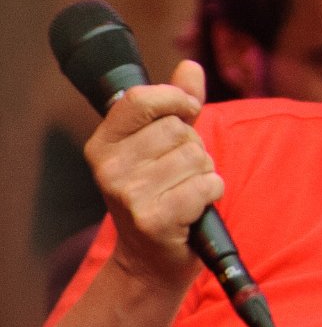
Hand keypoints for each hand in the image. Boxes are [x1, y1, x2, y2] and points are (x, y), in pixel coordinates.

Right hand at [85, 60, 222, 287]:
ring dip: (204, 173)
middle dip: (194, 148)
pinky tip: (194, 209)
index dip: (175, 98)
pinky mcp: (153, 219)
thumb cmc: (160, 195)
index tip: (188, 112)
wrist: (151, 260)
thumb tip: (190, 66)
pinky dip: (211, 194)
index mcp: (104, 144)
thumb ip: (177, 104)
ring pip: (195, 156)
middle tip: (179, 174)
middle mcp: (108, 168)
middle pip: (177, 129)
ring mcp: (128, 195)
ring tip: (185, 192)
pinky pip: (205, 185)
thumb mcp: (161, 146)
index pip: (139, 98)